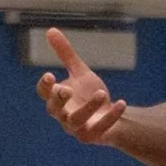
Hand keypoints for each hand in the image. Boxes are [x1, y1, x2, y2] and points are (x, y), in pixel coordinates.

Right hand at [36, 29, 126, 143]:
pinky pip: (100, 129)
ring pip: (76, 121)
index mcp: (58, 98)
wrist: (111, 114)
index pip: (44, 93)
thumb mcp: (80, 72)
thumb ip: (66, 54)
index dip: (45, 86)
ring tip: (102, 92)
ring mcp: (77, 128)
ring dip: (88, 107)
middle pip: (54, 110)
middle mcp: (63, 114)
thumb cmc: (89, 94)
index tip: (50, 75)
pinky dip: (111, 116)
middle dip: (59, 100)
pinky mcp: (94, 136)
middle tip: (67, 89)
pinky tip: (121, 102)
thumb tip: (50, 30)